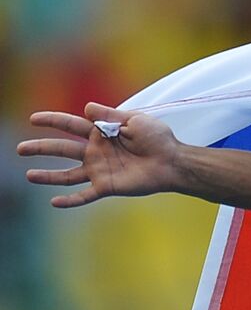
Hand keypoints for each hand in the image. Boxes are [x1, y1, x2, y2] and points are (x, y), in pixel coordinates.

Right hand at [16, 103, 181, 207]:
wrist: (172, 161)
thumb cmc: (157, 138)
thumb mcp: (135, 120)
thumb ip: (110, 115)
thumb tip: (86, 107)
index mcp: (101, 132)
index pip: (71, 125)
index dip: (52, 121)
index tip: (33, 118)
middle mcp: (95, 152)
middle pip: (62, 149)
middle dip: (41, 148)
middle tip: (20, 148)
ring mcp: (99, 170)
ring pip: (67, 175)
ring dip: (48, 176)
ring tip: (29, 175)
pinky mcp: (106, 186)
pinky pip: (84, 195)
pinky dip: (70, 200)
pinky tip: (54, 202)